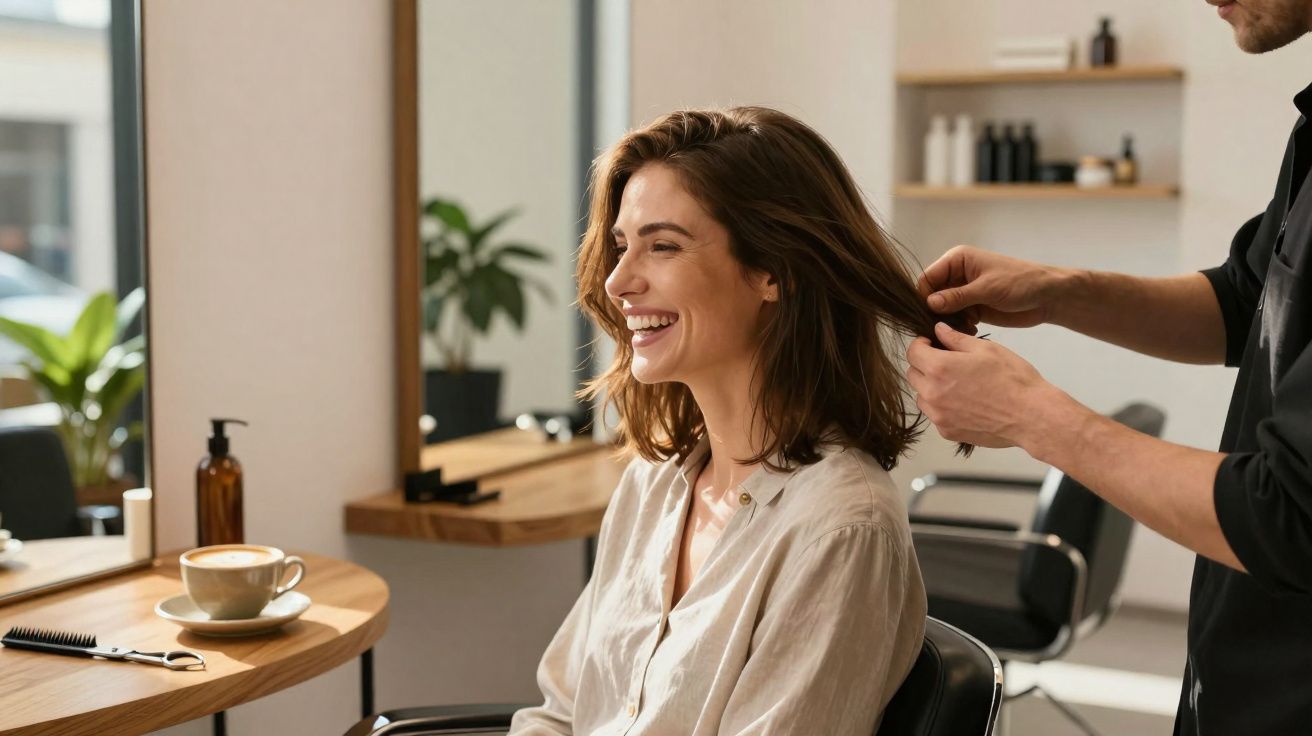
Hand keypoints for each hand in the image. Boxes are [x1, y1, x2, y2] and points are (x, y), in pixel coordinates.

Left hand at [906, 322, 1060, 449]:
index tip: (931, 344)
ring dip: (931, 387)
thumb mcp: (986, 349)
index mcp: (939, 368)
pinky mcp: (947, 431)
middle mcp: (932, 393)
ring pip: (922, 397)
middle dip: (925, 365)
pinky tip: (964, 403)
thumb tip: (939, 330)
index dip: (920, 344)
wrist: (1031, 416)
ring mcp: (938, 415)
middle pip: (913, 374)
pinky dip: (942, 407)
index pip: (912, 352)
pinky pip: (935, 415)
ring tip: (956, 384)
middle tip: (946, 362)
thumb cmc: (1013, 379)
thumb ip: (956, 339)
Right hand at [918, 245, 1070, 328]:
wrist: (1048, 297)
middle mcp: (957, 275)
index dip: (925, 296)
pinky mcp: (973, 308)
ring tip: (964, 328)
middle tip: (946, 326)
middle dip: (937, 311)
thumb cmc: (1020, 282)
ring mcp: (964, 292)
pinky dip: (959, 327)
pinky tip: (971, 330)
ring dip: (949, 321)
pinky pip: (955, 319)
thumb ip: (957, 296)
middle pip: (932, 295)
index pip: (928, 278)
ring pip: (942, 310)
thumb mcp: (987, 288)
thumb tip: (930, 303)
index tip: (932, 313)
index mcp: (957, 260)